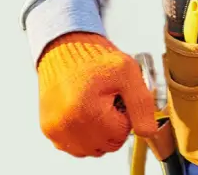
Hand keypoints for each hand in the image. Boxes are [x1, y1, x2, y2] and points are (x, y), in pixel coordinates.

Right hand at [37, 31, 157, 156]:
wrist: (65, 48)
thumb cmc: (96, 58)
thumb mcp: (127, 71)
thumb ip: (141, 103)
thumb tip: (148, 132)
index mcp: (86, 110)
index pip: (121, 134)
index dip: (125, 114)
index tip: (118, 96)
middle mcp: (66, 125)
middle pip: (107, 145)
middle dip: (113, 124)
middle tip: (108, 99)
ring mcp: (55, 130)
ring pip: (92, 149)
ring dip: (99, 132)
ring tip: (95, 105)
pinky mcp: (49, 131)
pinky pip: (76, 146)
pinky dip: (84, 134)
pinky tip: (84, 111)